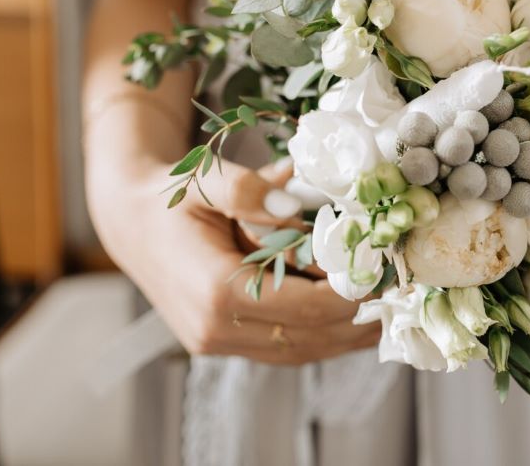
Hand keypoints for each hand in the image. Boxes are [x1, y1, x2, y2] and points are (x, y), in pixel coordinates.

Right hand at [87, 158, 379, 364]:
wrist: (131, 224)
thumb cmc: (171, 198)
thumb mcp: (204, 179)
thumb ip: (248, 189)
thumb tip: (293, 201)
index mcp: (214, 290)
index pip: (301, 306)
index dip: (348, 295)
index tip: (384, 276)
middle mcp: (215, 328)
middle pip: (306, 335)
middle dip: (356, 319)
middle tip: (398, 297)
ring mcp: (216, 342)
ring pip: (298, 350)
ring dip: (344, 337)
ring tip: (387, 315)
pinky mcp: (221, 344)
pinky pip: (282, 349)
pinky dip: (320, 338)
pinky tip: (351, 322)